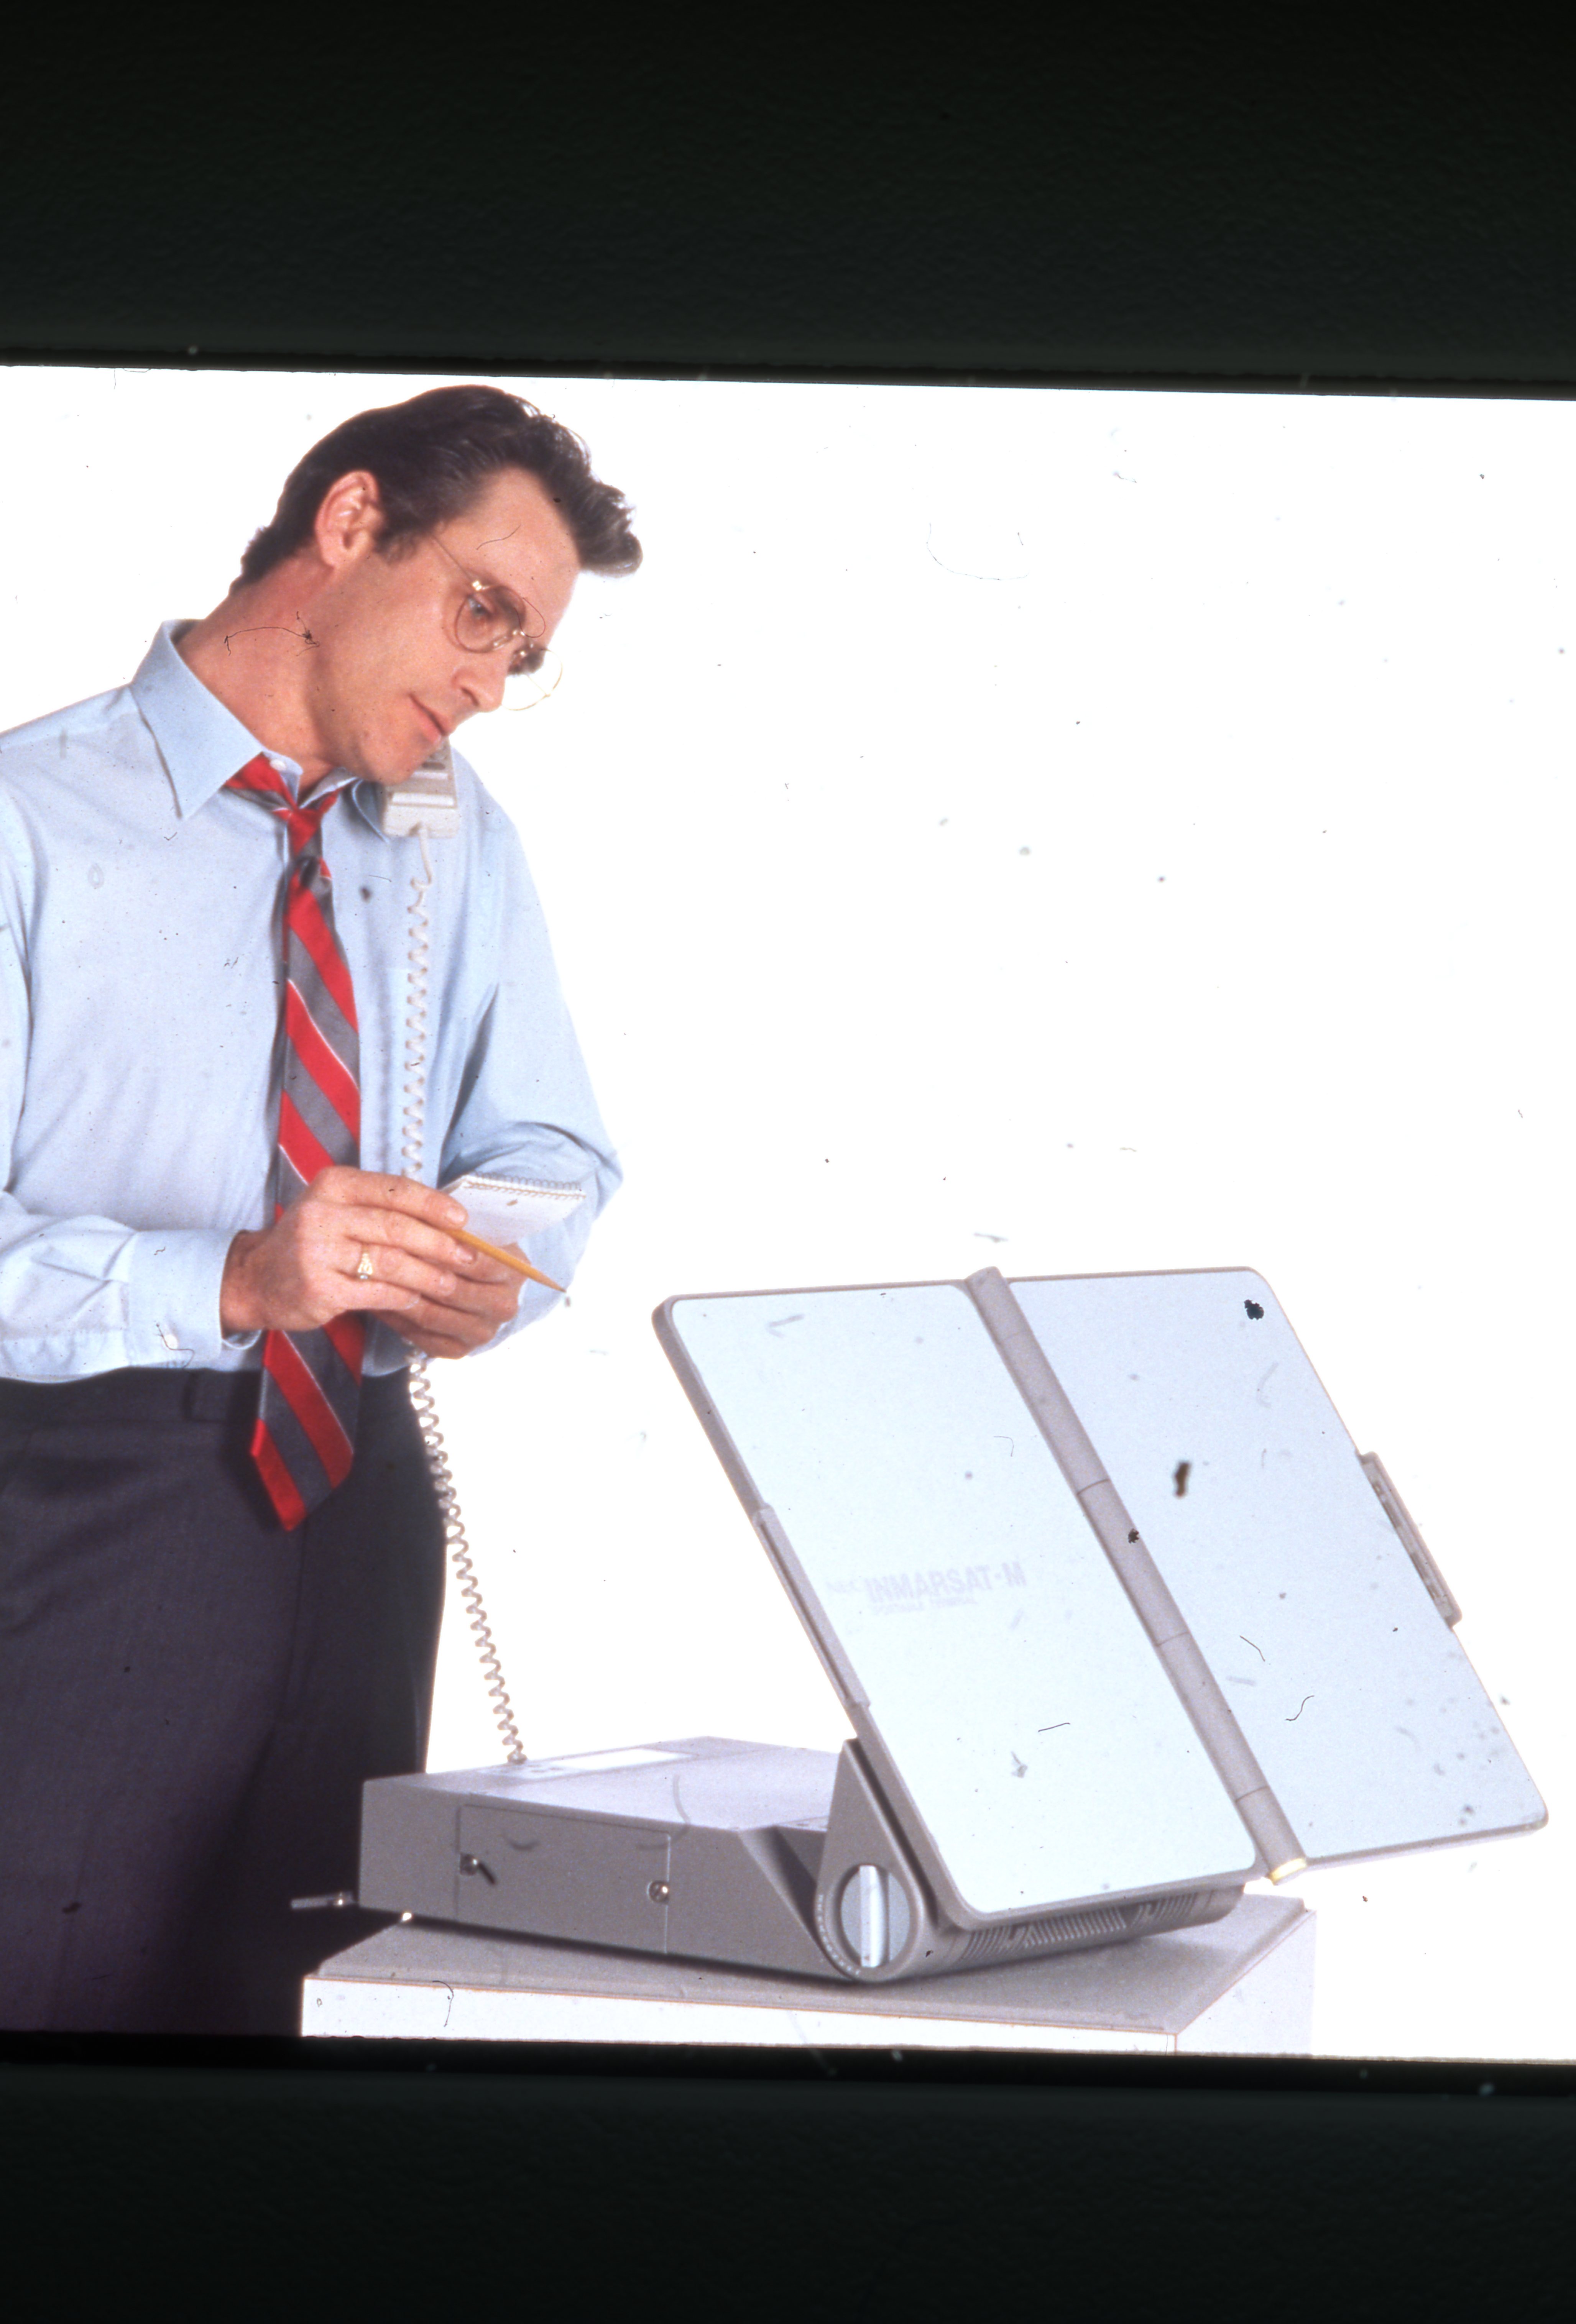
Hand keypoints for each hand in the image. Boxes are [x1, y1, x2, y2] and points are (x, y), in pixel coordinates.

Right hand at [220, 1167, 523, 1355]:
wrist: (257, 1278)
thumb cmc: (312, 1242)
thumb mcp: (338, 1209)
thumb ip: (381, 1208)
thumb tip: (445, 1220)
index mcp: (333, 1185)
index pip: (394, 1190)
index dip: (433, 1204)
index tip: (462, 1220)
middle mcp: (322, 1213)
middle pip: (396, 1227)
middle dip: (438, 1243)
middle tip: (467, 1257)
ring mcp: (317, 1252)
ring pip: (389, 1262)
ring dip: (427, 1274)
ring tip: (450, 1283)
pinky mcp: (318, 1288)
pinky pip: (375, 1292)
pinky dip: (402, 1296)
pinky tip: (417, 1299)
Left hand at [380, 1240, 525, 1359]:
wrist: (481, 1286)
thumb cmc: (472, 1249)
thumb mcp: (474, 1232)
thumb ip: (458, 1229)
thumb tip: (427, 1221)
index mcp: (514, 1273)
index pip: (481, 1263)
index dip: (448, 1250)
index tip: (416, 1235)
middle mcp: (503, 1307)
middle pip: (454, 1291)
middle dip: (416, 1273)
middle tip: (383, 1257)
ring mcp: (482, 1332)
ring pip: (433, 1315)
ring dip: (401, 1297)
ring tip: (375, 1278)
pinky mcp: (459, 1349)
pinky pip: (422, 1336)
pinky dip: (399, 1318)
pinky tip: (380, 1300)